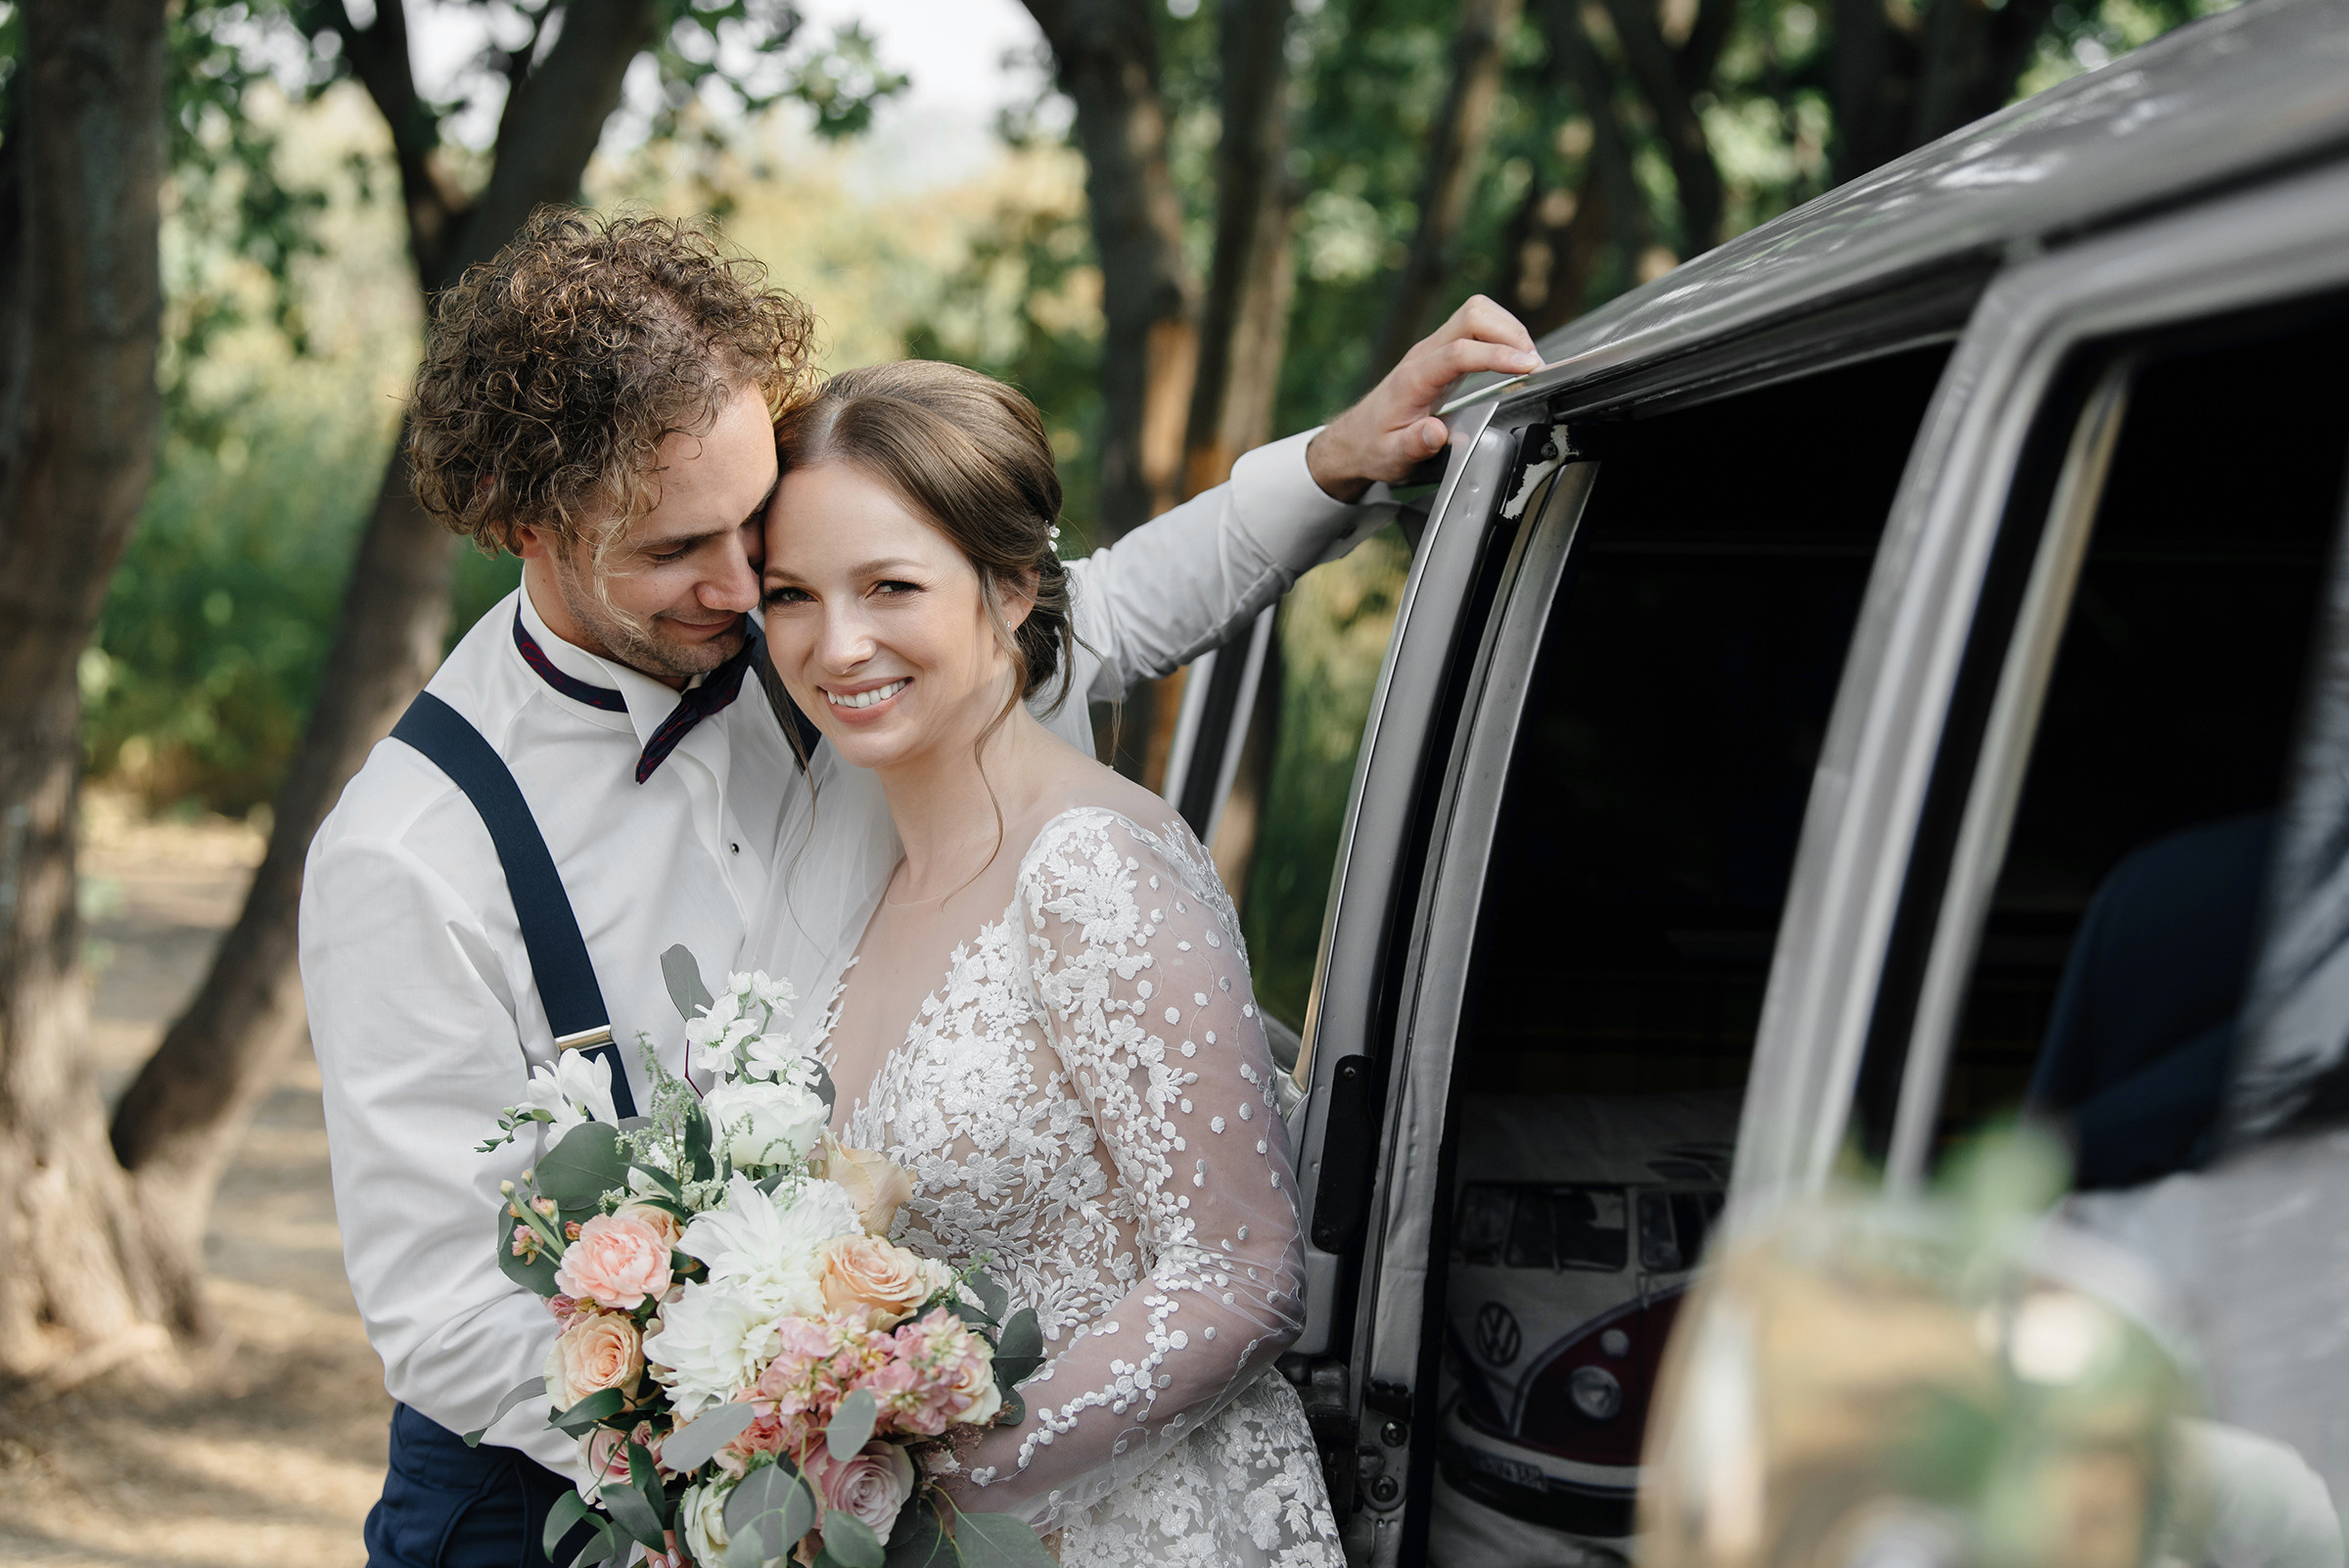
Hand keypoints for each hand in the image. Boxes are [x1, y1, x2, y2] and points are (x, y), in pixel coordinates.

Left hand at [1305, 296, 1539, 502]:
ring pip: (1477, 313)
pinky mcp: (1442, 353)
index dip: (1497, 355)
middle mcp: (1424, 355)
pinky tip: (1512, 358)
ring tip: (1527, 360)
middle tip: (1532, 364)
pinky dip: (1501, 336)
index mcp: (1414, 378)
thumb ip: (1413, 445)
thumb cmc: (1374, 446)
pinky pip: (1476, 326)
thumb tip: (1435, 434)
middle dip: (1510, 333)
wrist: (1355, 438)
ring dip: (1508, 330)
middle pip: (1473, 314)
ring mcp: (1433, 350)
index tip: (1527, 366)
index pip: (1460, 352)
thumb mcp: (1391, 456)